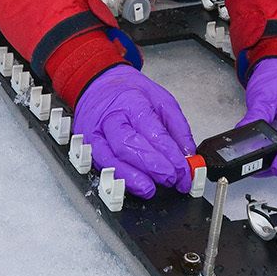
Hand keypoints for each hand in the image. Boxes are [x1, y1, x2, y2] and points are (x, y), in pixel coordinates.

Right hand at [73, 65, 196, 198]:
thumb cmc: (130, 92)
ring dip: (132, 177)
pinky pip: (102, 166)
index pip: (151, 130)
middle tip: (171, 179)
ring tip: (150, 189)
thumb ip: (177, 127)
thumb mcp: (161, 99)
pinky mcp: (88, 146)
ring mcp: (96, 133)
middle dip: (151, 166)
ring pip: (110, 158)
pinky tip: (134, 186)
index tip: (183, 169)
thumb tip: (188, 154)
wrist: (99, 86)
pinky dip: (119, 178)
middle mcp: (110, 118)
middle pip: (128, 145)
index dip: (169, 153)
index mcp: (131, 101)